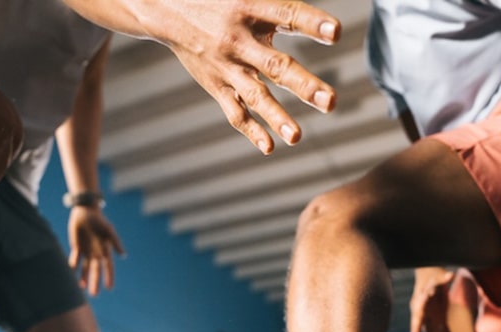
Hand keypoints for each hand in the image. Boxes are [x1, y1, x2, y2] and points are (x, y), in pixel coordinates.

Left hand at [67, 206, 124, 295]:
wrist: (85, 212)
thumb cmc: (99, 220)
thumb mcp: (108, 230)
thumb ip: (115, 242)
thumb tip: (124, 255)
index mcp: (105, 250)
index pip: (108, 267)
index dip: (109, 277)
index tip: (109, 288)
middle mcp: (96, 253)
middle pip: (96, 270)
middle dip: (95, 282)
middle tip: (94, 294)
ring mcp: (86, 251)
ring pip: (85, 268)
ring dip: (84, 278)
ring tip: (82, 288)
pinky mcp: (77, 248)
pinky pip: (75, 260)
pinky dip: (74, 267)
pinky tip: (71, 275)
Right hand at [142, 0, 339, 153]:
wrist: (164, 7)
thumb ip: (278, 2)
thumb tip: (312, 11)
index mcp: (249, 6)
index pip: (286, 14)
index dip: (311, 23)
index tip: (335, 33)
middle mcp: (239, 39)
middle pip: (276, 65)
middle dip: (304, 85)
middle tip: (331, 102)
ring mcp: (227, 66)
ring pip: (255, 95)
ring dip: (277, 117)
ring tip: (296, 137)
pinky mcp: (217, 85)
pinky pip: (234, 111)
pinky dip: (251, 130)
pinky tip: (269, 147)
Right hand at [409, 267, 458, 331]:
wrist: (430, 276)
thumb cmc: (431, 274)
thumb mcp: (436, 275)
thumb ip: (443, 277)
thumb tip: (451, 275)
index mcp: (419, 306)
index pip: (416, 319)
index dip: (415, 330)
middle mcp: (425, 316)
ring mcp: (432, 319)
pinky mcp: (440, 319)